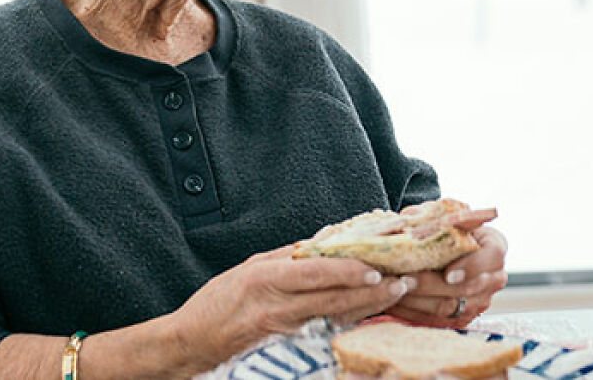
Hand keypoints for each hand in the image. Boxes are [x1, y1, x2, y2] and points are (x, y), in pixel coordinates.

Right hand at [168, 245, 414, 372]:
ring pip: (334, 317)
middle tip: (402, 281)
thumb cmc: (215, 303)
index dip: (348, 272)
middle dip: (371, 291)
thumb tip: (319, 243)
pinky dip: (348, 323)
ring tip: (395, 294)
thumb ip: (284, 257)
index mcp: (264, 279)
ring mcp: (282, 332)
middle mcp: (276, 307)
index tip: (376, 269)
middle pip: (333, 299)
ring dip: (368, 306)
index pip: (314, 274)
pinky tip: (369, 315)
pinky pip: (323, 332)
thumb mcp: (247, 268)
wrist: (190, 345)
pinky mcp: (285, 349)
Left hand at [384, 226, 507, 328]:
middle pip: (467, 288)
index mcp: (494, 247)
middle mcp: (493, 277)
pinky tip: (393, 302)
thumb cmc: (448, 229)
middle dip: (432, 286)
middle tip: (405, 281)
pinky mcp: (463, 317)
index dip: (471, 267)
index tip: (448, 274)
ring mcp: (480, 301)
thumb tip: (407, 219)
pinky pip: (438, 320)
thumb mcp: (445, 217)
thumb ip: (431, 216)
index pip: (491, 257)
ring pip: (450, 308)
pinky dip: (413, 313)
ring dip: (418, 301)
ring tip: (394, 291)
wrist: (450, 250)